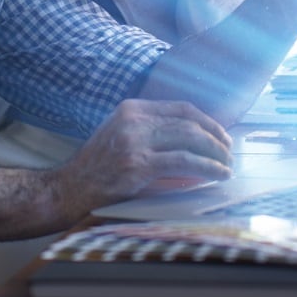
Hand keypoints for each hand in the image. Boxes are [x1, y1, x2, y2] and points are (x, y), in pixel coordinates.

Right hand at [54, 99, 232, 214]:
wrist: (68, 189)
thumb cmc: (96, 167)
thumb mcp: (119, 135)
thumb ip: (148, 131)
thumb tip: (191, 139)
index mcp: (131, 108)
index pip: (180, 107)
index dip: (207, 120)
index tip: (221, 134)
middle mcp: (134, 120)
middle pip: (190, 123)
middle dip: (216, 138)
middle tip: (229, 152)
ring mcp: (136, 141)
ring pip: (191, 140)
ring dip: (216, 154)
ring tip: (227, 165)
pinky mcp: (139, 165)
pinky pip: (185, 162)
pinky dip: (208, 168)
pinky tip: (218, 174)